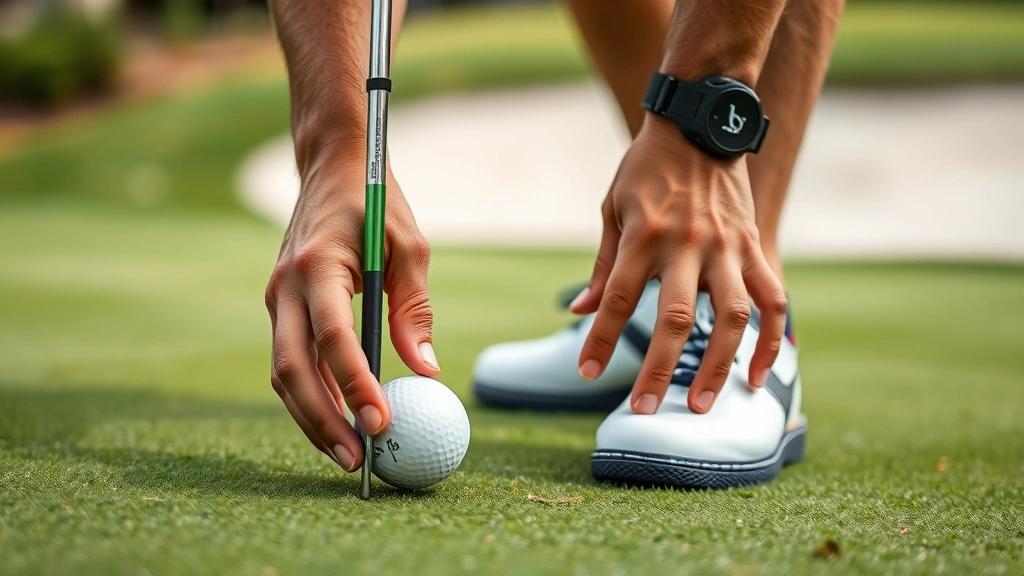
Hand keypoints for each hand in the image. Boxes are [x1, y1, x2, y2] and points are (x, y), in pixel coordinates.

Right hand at [265, 151, 437, 471]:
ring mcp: (277, 299)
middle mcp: (286, 286)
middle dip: (323, 420)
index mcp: (318, 266)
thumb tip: (427, 372)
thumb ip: (414, 308)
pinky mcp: (281, 308)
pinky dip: (309, 396)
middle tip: (357, 460)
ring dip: (312, 417)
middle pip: (293, 369)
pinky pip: (289, 361)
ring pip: (284, 372)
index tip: (383, 421)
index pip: (333, 338)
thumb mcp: (409, 247)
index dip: (355, 384)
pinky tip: (335, 421)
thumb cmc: (376, 203)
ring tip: (347, 455)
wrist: (329, 166)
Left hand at [570, 117, 786, 414]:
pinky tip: (758, 372)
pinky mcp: (753, 246)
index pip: (615, 299)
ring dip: (718, 365)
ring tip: (703, 404)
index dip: (600, 340)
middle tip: (645, 409)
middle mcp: (686, 244)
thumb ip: (603, 265)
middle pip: (674, 317)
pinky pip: (771, 299)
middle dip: (658, 368)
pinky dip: (768, 338)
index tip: (588, 373)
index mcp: (642, 234)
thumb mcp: (613, 209)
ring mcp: (726, 247)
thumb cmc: (647, 169)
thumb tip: (580, 312)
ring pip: (731, 316)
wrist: (700, 124)